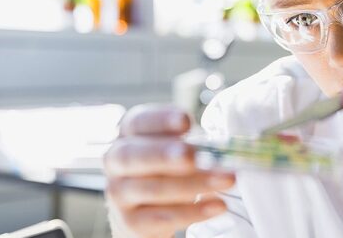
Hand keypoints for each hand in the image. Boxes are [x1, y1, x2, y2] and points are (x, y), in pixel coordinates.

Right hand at [104, 104, 234, 237]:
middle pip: (133, 156)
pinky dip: (193, 211)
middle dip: (164, 155)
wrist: (144, 211)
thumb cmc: (164, 169)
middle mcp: (116, 161)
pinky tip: (217, 205)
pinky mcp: (132, 223)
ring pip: (153, 189)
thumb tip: (222, 145)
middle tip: (192, 156)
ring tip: (226, 179)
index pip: (138, 122)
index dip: (160, 120)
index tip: (186, 121)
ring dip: (193, 184)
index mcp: (128, 134)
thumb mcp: (172, 149)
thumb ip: (189, 142)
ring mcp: (120, 193)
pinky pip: (163, 218)